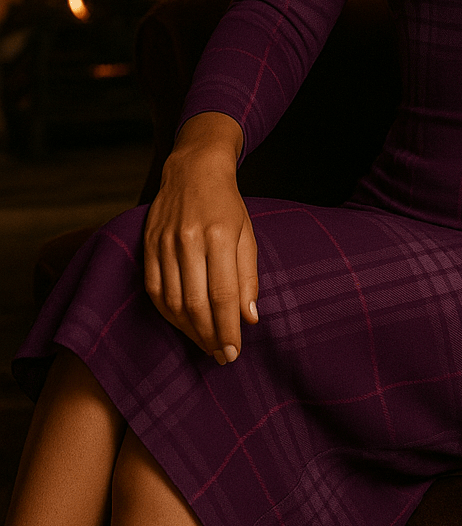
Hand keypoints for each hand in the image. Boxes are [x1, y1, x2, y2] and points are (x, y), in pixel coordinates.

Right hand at [143, 112, 257, 364]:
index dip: (227, 328)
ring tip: (205, 344)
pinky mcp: (148, 245)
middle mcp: (190, 239)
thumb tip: (249, 318)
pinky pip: (155, 290)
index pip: (223, 293)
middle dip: (209, 336)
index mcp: (220, 235)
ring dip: (189, 330)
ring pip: (173, 300)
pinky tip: (182, 324)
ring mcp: (165, 242)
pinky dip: (168, 313)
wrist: (192, 169)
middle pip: (196, 302)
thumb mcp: (247, 234)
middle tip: (221, 356)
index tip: (234, 352)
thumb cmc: (227, 205)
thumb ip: (248, 276)